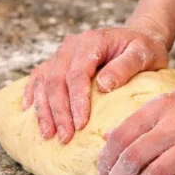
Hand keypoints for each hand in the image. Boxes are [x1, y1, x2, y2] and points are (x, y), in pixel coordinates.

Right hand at [23, 27, 168, 140]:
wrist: (138, 37)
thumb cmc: (144, 49)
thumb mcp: (144, 54)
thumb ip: (125, 67)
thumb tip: (103, 86)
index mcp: (91, 41)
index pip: (77, 74)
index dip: (77, 101)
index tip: (81, 124)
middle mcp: (71, 46)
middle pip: (56, 80)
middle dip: (59, 111)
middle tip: (65, 137)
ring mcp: (61, 54)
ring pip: (43, 82)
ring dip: (44, 109)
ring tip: (49, 134)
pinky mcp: (56, 62)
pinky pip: (37, 78)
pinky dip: (31, 94)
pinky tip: (29, 112)